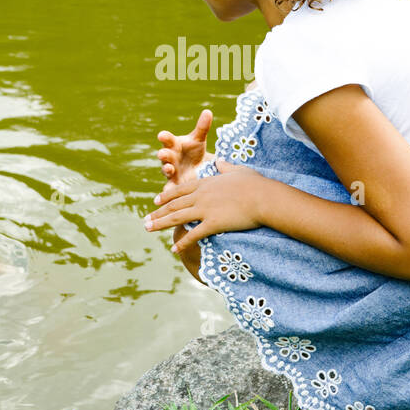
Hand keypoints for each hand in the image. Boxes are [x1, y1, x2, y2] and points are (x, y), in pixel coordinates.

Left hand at [143, 159, 267, 252]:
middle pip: (174, 204)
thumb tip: (220, 161)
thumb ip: (226, 167)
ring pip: (177, 218)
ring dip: (161, 224)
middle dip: (158, 212)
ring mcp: (205, 210)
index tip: (156, 200)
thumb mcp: (239, 171)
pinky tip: (173, 248)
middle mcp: (201, 196)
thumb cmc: (255, 184)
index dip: (167, 195)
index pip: (180, 190)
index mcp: (206, 183)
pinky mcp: (213, 224)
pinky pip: (194, 235)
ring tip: (148, 229)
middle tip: (145, 219)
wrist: (264, 197)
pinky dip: (182, 242)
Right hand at [156, 109, 212, 187]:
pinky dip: (166, 191)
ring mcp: (171, 170)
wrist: (199, 168)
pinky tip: (166, 194)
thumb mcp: (199, 139)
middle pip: (164, 154)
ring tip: (168, 168)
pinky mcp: (174, 183)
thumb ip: (202, 127)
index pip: (167, 139)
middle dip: (163, 154)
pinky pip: (169, 188)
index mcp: (174, 145)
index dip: (164, 137)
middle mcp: (170, 157)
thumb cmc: (195, 150)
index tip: (162, 135)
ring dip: (166, 169)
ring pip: (165, 170)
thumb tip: (208, 111)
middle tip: (162, 153)